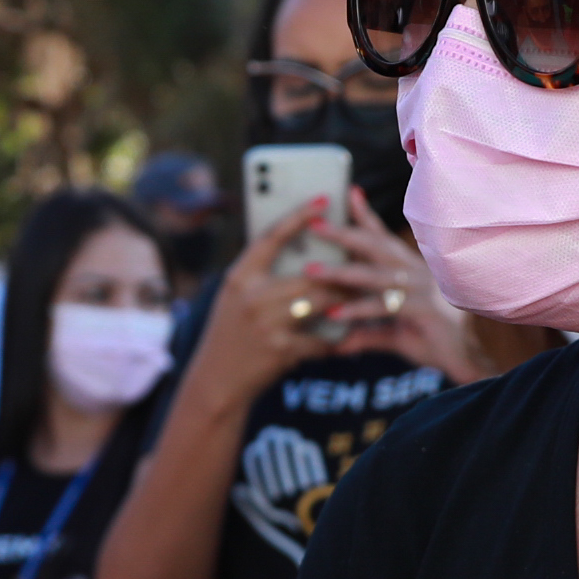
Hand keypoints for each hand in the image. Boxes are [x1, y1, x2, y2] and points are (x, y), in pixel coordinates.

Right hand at [186, 201, 344, 415]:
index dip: (298, 215)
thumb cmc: (232, 333)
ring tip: (361, 298)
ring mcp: (266, 323)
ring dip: (344, 302)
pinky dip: (334, 338)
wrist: (216, 381)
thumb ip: (264, 275)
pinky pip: (320, 338)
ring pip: (321, 303)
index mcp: (239, 276)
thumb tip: (307, 253)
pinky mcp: (280, 350)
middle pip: (309, 274)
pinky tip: (344, 338)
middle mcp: (251, 296)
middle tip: (363, 266)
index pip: (272, 236)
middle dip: (340, 273)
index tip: (323, 198)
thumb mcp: (237, 297)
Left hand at [294, 189, 479, 381]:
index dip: (366, 215)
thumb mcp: (396, 336)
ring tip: (311, 270)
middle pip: (376, 246)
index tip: (349, 191)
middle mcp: (417, 273)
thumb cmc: (437, 343)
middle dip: (344, 233)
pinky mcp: (425, 310)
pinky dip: (358, 310)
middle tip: (313, 223)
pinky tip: (335, 315)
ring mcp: (423, 289)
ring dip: (341, 271)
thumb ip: (369, 335)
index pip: (385, 238)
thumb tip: (340, 343)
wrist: (471, 362)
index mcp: (411, 271)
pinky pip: (385, 307)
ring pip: (376, 274)